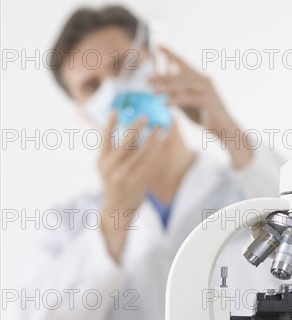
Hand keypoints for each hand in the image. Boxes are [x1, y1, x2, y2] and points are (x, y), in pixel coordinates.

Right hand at [97, 113, 163, 261]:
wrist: (116, 209)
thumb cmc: (113, 182)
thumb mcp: (107, 166)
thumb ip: (114, 150)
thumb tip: (126, 127)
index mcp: (101, 161)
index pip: (104, 139)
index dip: (109, 124)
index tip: (116, 110)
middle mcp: (110, 168)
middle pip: (125, 144)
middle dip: (136, 128)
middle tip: (146, 117)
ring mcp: (124, 177)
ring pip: (141, 154)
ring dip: (152, 140)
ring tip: (159, 129)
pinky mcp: (137, 184)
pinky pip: (150, 166)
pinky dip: (157, 154)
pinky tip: (163, 145)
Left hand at [148, 46, 251, 168]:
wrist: (224, 128)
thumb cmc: (205, 116)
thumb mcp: (187, 105)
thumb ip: (176, 94)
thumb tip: (159, 87)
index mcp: (200, 78)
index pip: (183, 63)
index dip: (170, 54)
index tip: (158, 45)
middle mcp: (205, 80)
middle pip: (180, 74)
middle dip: (163, 76)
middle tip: (147, 79)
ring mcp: (208, 90)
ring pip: (184, 85)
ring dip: (168, 88)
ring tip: (154, 91)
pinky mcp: (209, 101)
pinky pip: (189, 99)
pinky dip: (177, 101)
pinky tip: (166, 104)